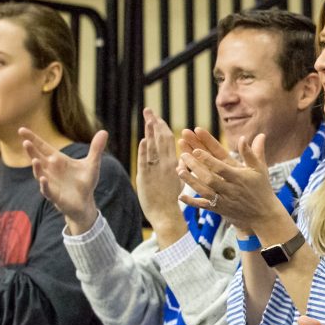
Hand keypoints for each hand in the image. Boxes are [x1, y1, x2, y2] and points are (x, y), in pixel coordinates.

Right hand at [22, 127, 105, 233]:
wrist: (85, 202)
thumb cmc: (84, 182)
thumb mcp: (92, 164)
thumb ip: (96, 148)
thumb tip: (104, 131)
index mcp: (57, 160)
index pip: (42, 147)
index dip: (33, 138)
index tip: (21, 129)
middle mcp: (50, 170)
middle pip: (38, 158)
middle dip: (31, 151)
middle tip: (26, 141)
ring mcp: (50, 182)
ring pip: (40, 174)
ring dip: (36, 168)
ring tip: (35, 160)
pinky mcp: (54, 195)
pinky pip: (47, 190)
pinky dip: (45, 185)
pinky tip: (44, 179)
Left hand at [136, 108, 184, 229]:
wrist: (165, 213)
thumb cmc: (171, 199)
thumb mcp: (179, 180)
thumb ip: (178, 166)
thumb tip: (181, 157)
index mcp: (174, 163)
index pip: (168, 140)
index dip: (162, 127)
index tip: (157, 118)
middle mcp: (166, 163)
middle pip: (160, 138)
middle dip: (154, 123)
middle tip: (149, 110)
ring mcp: (155, 169)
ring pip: (153, 146)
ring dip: (149, 131)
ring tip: (146, 117)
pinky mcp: (145, 177)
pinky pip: (145, 160)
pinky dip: (144, 150)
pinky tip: (143, 140)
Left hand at [175, 129, 283, 231]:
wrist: (264, 214)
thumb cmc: (262, 188)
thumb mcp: (259, 169)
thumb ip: (251, 153)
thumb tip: (243, 137)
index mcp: (240, 178)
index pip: (221, 168)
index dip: (208, 160)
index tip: (196, 150)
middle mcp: (231, 190)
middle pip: (210, 178)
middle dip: (196, 167)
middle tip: (183, 155)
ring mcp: (225, 201)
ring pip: (205, 191)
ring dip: (191, 181)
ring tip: (179, 170)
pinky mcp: (220, 209)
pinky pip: (204, 206)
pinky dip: (192, 202)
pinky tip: (181, 196)